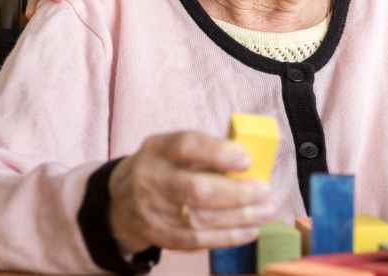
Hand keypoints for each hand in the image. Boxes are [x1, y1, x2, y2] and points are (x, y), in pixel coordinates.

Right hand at [107, 131, 274, 253]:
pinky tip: (250, 230)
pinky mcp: (160, 235)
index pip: (186, 146)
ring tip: (266, 212)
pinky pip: (196, 240)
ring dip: (239, 217)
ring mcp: (153, 211)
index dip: (218, 153)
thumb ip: (207, 150)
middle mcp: (152, 179)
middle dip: (236, 193)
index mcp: (159, 149)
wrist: (121, 200)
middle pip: (194, 189)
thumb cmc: (164, 167)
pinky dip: (227, 237)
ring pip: (199, 219)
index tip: (247, 159)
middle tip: (264, 191)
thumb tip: (251, 160)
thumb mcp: (174, 148)